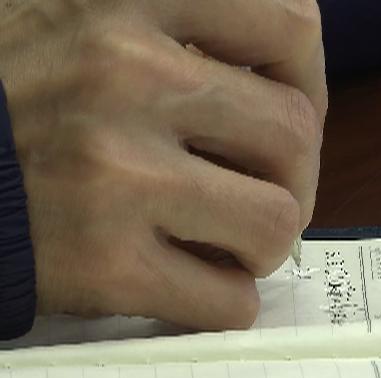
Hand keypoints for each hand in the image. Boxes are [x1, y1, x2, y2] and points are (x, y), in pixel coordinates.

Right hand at [0, 0, 326, 329]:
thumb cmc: (8, 89)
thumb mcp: (82, 15)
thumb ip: (177, 30)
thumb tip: (278, 86)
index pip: (288, 22)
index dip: (306, 76)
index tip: (287, 105)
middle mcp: (125, 77)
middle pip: (294, 135)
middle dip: (296, 175)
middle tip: (266, 189)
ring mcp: (114, 176)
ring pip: (274, 223)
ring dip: (266, 240)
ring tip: (229, 238)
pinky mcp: (97, 265)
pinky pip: (224, 301)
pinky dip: (227, 299)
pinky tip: (195, 282)